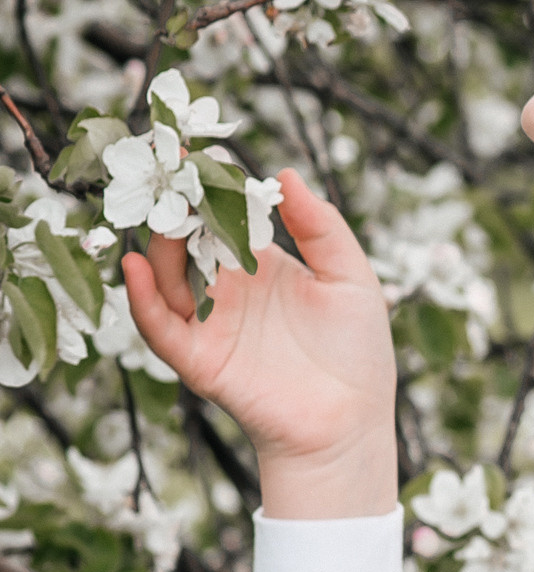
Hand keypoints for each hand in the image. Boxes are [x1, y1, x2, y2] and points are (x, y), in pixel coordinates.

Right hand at [122, 169, 400, 518]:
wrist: (350, 423)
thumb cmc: (357, 354)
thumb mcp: (351, 278)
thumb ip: (320, 226)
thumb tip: (284, 172)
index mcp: (261, 265)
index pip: (222, 215)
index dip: (208, 185)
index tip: (192, 148)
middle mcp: (227, 289)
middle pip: (186, 239)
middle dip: (172, 204)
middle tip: (160, 166)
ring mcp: (209, 323)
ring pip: (167, 275)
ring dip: (157, 242)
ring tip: (156, 209)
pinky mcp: (198, 360)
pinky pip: (161, 326)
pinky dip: (144, 299)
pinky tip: (137, 266)